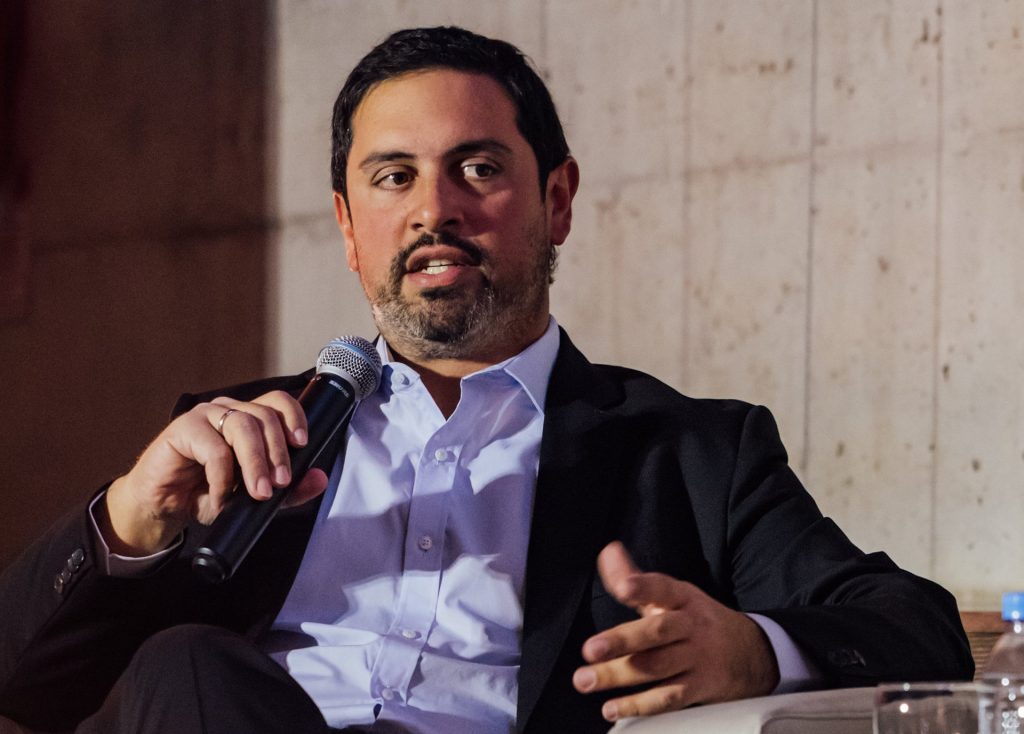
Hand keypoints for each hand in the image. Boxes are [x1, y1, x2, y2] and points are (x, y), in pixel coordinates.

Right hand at [100, 391, 327, 555]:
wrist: (162, 508)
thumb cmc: (207, 494)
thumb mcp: (253, 497)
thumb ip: (289, 491)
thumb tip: (320, 479)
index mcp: (248, 418)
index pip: (278, 402)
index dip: (294, 416)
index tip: (303, 444)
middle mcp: (228, 411)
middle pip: (263, 416)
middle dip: (277, 452)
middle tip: (280, 483)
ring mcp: (205, 416)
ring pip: (242, 426)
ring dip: (256, 463)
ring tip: (258, 493)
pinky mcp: (182, 428)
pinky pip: (214, 448)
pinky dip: (222, 478)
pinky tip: (221, 498)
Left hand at [572, 541, 779, 721]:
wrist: (753, 653)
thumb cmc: (697, 620)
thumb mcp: (673, 595)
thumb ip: (635, 577)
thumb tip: (607, 551)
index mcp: (683, 598)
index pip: (663, 588)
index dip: (643, 587)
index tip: (623, 587)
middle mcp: (690, 626)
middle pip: (657, 632)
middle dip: (622, 641)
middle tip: (590, 649)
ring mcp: (697, 658)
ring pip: (657, 667)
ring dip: (618, 675)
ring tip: (585, 679)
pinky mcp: (699, 687)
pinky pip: (668, 698)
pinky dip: (640, 705)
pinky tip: (612, 707)